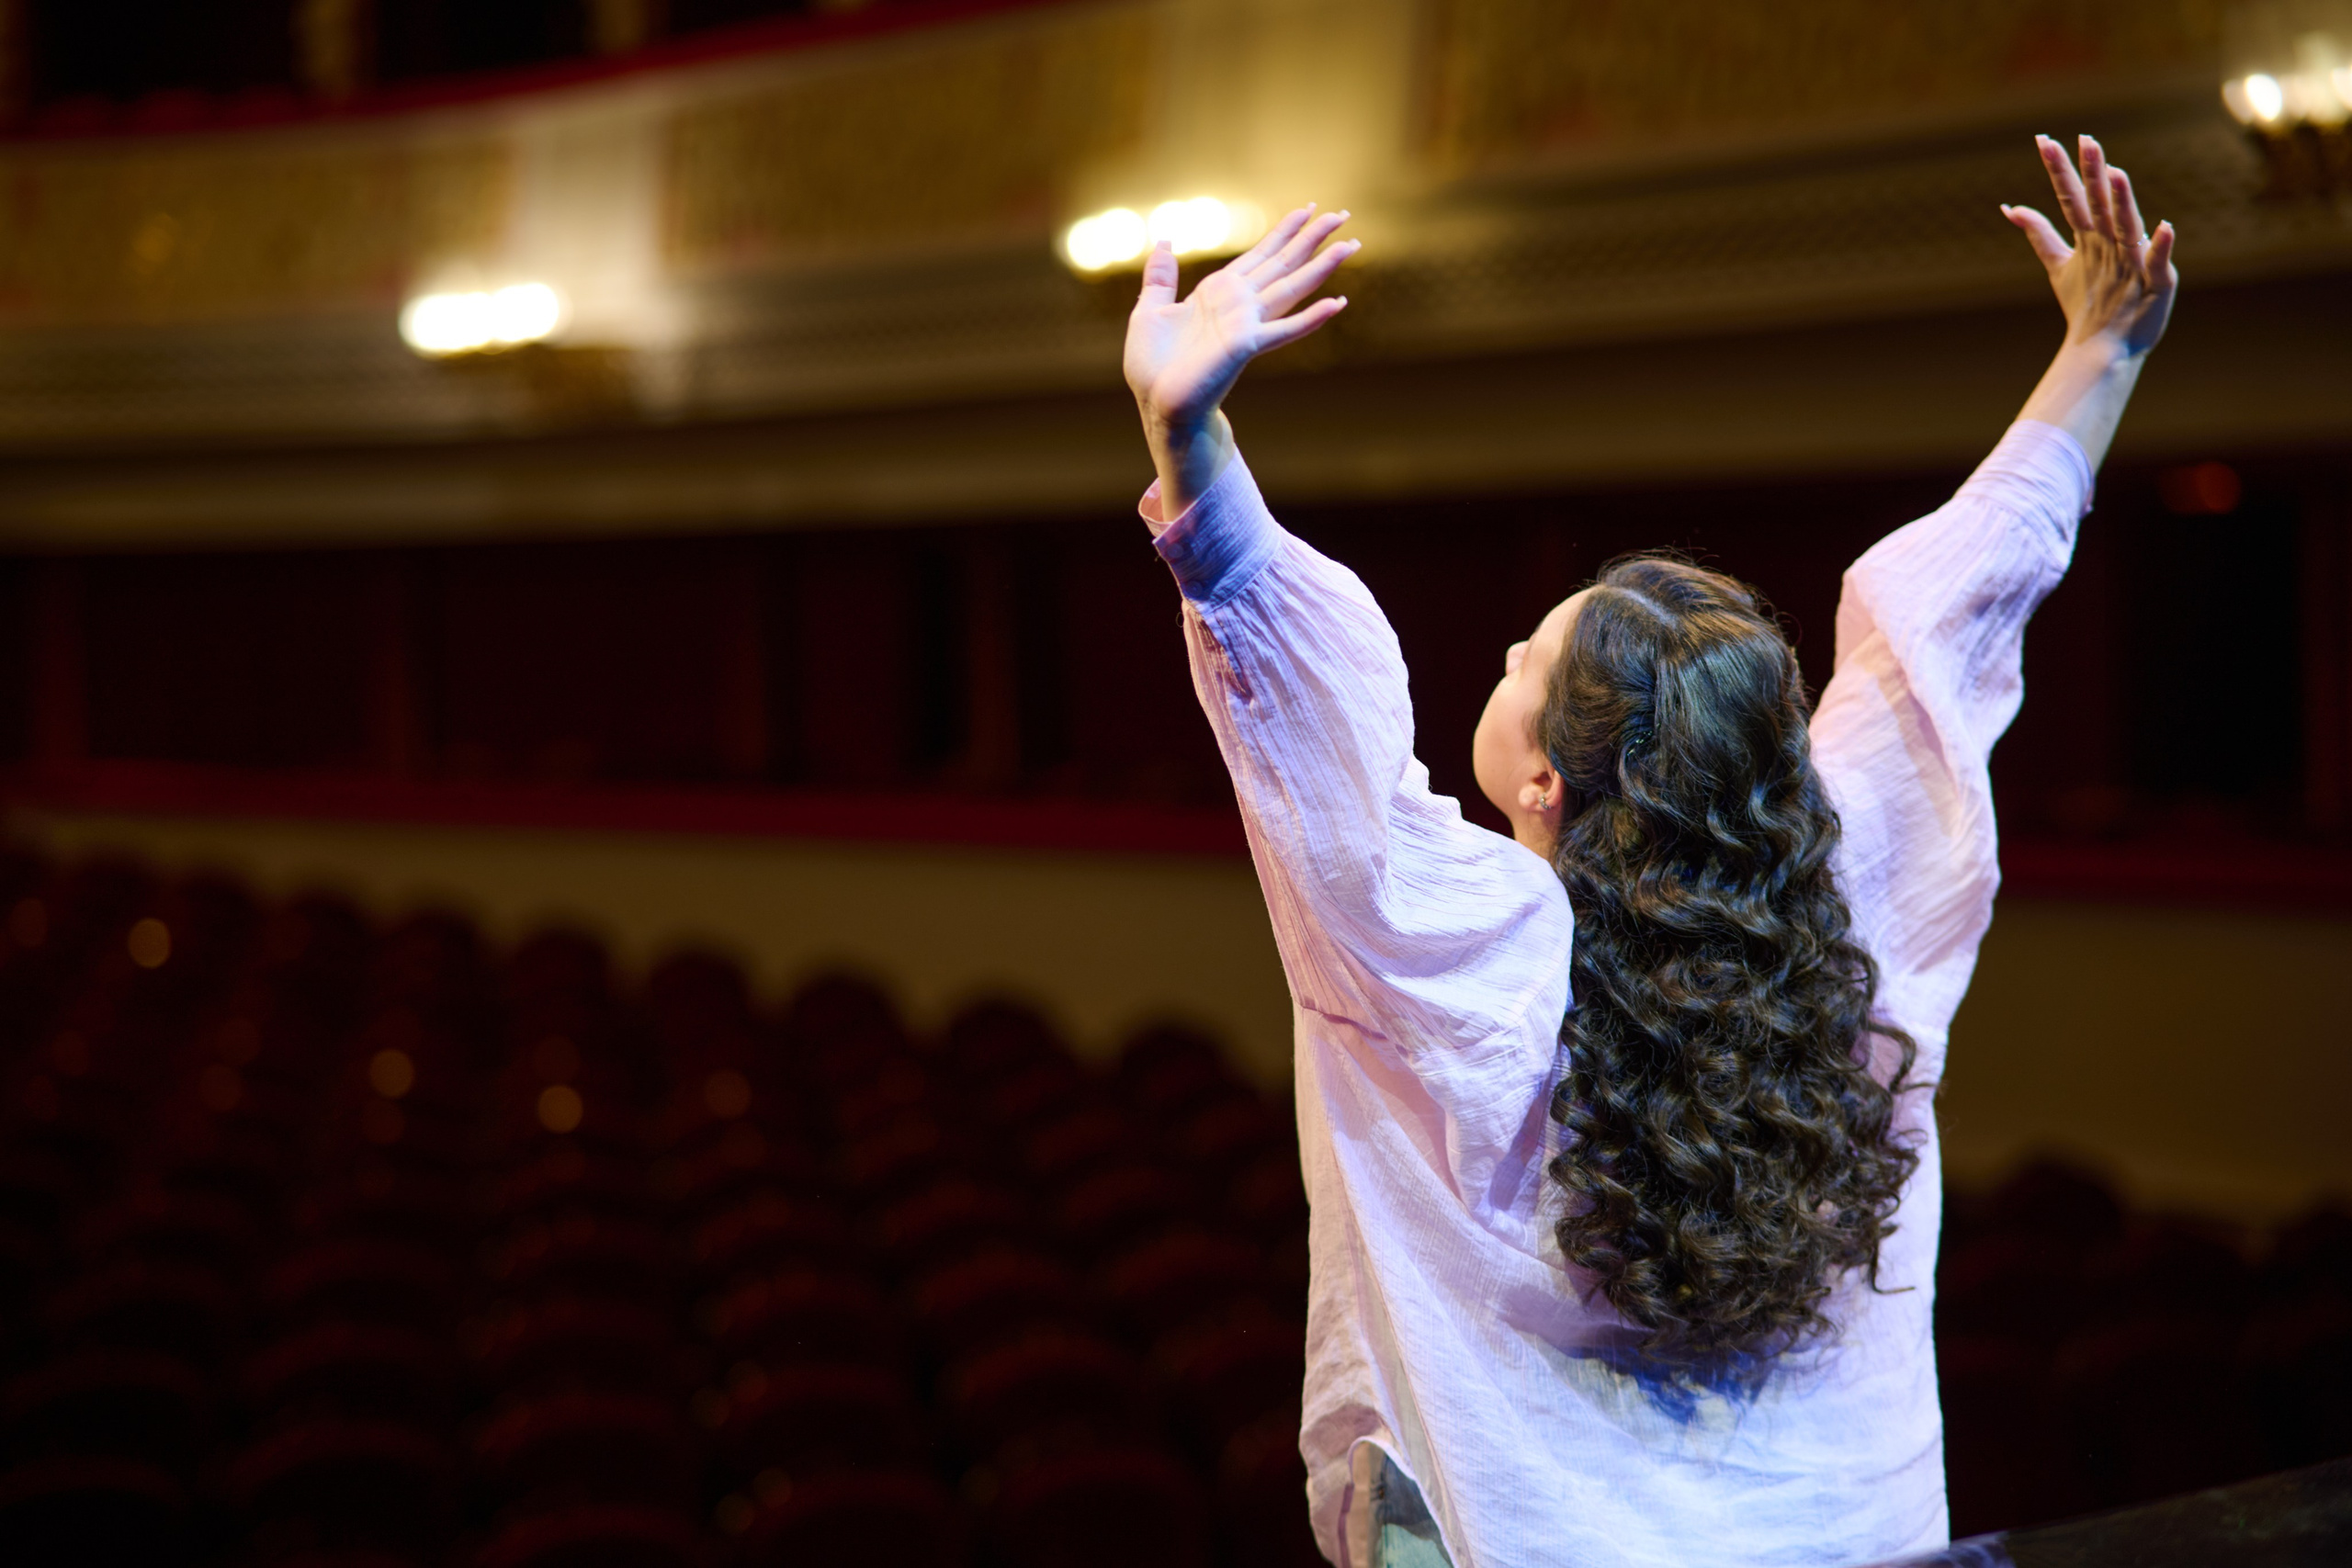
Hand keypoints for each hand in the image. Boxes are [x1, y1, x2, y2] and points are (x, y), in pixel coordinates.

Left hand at [1124, 204, 1357, 442]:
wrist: (1157, 404)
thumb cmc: (1153, 367)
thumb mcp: (1150, 311)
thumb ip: (1160, 278)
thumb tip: (1163, 242)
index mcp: (1218, 292)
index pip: (1259, 254)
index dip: (1285, 231)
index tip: (1309, 208)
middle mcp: (1239, 303)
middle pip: (1283, 263)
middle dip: (1313, 238)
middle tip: (1343, 214)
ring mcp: (1246, 324)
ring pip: (1291, 287)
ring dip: (1321, 266)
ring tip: (1350, 245)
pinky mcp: (1246, 345)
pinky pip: (1285, 329)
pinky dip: (1311, 318)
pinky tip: (1337, 303)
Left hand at [2003, 134, 2176, 360]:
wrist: (2103, 346)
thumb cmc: (2087, 303)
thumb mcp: (2059, 265)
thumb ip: (2040, 234)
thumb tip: (2010, 208)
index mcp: (2091, 236)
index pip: (2070, 198)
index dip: (2059, 172)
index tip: (2044, 141)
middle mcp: (2113, 242)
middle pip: (2099, 204)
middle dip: (2092, 173)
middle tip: (2086, 140)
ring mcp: (2135, 260)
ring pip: (2126, 226)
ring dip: (2123, 202)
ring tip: (2116, 175)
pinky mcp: (2156, 283)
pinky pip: (2156, 263)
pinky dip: (2159, 247)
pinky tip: (2163, 228)